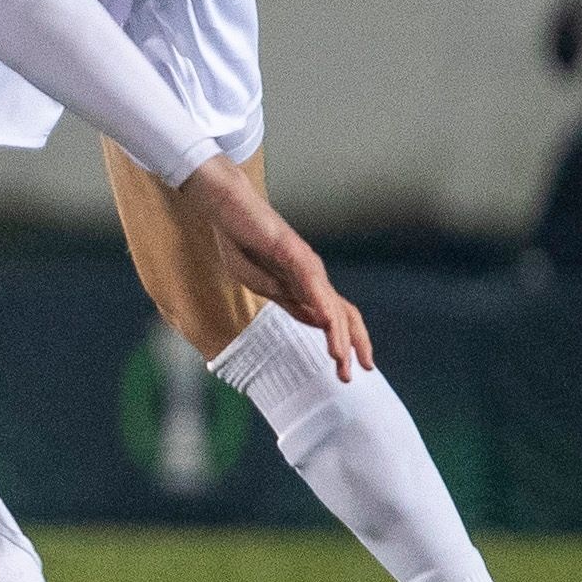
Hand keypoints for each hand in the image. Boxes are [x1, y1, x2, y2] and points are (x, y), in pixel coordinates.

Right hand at [184, 156, 374, 381]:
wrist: (226, 207)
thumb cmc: (240, 241)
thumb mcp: (262, 284)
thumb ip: (289, 302)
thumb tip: (317, 322)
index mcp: (303, 285)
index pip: (333, 318)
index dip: (345, 343)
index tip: (348, 370)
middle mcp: (312, 275)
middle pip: (344, 315)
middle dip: (353, 346)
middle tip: (355, 374)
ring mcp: (306, 264)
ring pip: (331, 306)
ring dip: (339, 336)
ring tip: (341, 361)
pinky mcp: (294, 252)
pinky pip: (313, 285)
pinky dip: (322, 307)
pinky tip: (327, 326)